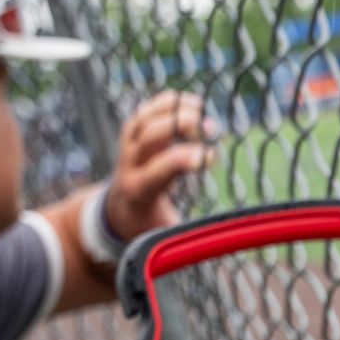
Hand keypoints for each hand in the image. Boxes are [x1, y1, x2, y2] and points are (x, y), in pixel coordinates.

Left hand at [101, 91, 214, 240]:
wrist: (118, 212)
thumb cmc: (148, 226)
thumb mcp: (165, 236)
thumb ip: (187, 235)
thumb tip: (222, 237)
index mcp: (138, 191)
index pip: (159, 169)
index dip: (184, 159)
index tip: (210, 157)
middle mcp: (130, 165)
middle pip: (150, 135)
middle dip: (180, 126)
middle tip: (210, 128)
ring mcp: (127, 148)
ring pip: (144, 119)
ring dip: (173, 109)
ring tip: (201, 108)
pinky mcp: (131, 136)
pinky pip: (144, 112)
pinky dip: (165, 103)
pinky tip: (189, 102)